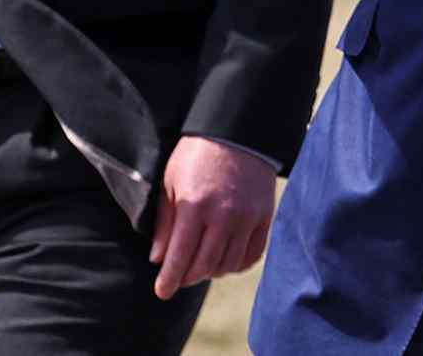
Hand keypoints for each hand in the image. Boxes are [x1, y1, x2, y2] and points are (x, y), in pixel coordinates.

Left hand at [149, 135, 275, 299]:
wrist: (237, 130)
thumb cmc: (197, 154)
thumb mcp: (171, 181)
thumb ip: (164, 222)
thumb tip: (158, 258)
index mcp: (195, 206)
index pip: (180, 257)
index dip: (169, 279)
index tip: (162, 292)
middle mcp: (223, 216)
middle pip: (204, 266)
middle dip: (188, 277)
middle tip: (180, 275)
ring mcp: (247, 217)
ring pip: (228, 265)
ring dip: (211, 271)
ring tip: (202, 264)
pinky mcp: (264, 216)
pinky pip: (252, 254)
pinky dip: (237, 264)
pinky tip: (226, 259)